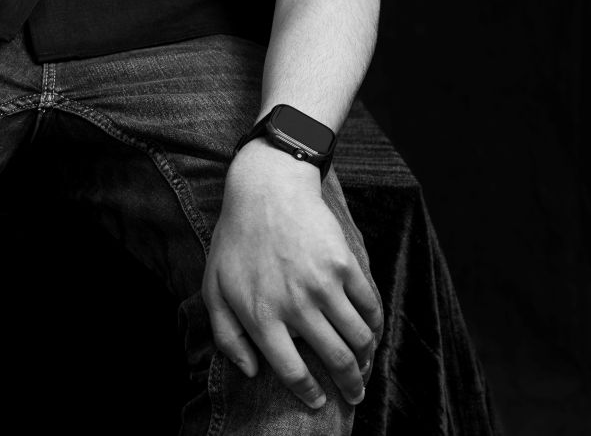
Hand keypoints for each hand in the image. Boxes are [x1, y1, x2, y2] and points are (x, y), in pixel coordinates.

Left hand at [202, 141, 382, 410]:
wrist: (266, 190)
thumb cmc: (236, 241)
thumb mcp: (214, 287)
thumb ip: (227, 335)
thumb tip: (250, 372)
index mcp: (260, 315)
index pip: (293, 372)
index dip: (310, 392)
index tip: (320, 400)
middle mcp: (294, 305)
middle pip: (336, 361)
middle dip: (351, 386)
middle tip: (355, 394)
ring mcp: (323, 284)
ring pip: (359, 339)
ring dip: (366, 359)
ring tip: (364, 365)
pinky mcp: (345, 265)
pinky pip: (371, 307)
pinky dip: (376, 326)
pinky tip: (371, 333)